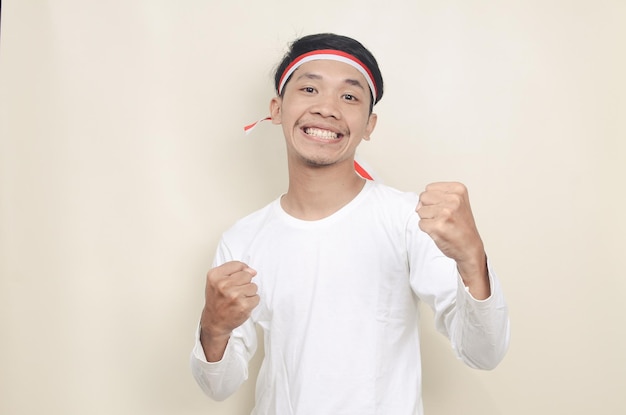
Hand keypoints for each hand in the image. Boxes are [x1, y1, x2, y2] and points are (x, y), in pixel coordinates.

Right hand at [199, 261, 258, 360]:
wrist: (214, 322)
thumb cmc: (217, 301)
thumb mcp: (217, 280)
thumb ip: (233, 270)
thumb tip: (252, 271)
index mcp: (215, 276)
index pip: (237, 265)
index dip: (239, 272)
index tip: (233, 280)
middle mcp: (223, 284)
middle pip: (247, 275)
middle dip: (244, 283)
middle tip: (234, 292)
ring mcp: (234, 295)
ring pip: (253, 286)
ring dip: (248, 293)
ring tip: (237, 299)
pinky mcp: (243, 305)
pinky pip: (256, 297)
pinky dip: (251, 302)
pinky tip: (241, 305)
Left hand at [416, 182, 488, 296]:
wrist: (470, 247)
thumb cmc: (461, 226)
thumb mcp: (456, 202)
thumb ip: (435, 196)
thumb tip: (417, 205)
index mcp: (458, 189)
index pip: (429, 188)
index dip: (432, 200)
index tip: (445, 208)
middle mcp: (454, 199)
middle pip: (423, 197)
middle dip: (428, 209)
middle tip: (443, 218)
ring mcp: (446, 213)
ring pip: (420, 211)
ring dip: (428, 220)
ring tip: (442, 224)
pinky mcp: (438, 226)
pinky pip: (420, 224)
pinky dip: (427, 229)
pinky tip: (440, 231)